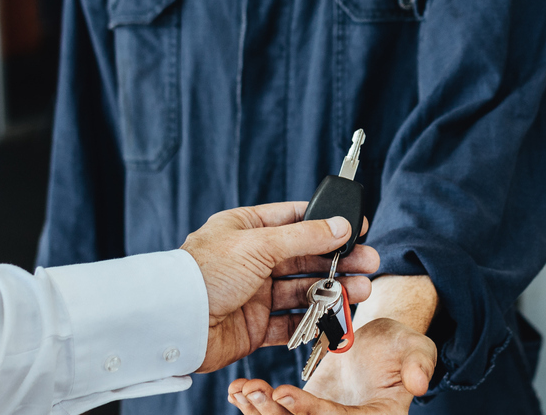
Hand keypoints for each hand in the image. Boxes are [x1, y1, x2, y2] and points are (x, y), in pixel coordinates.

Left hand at [180, 202, 378, 372]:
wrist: (175, 322)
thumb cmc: (205, 273)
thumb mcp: (259, 244)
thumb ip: (304, 236)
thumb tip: (341, 225)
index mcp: (246, 229)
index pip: (294, 219)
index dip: (326, 222)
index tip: (357, 226)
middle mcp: (251, 260)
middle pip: (305, 257)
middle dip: (338, 260)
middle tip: (369, 262)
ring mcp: (254, 294)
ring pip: (302, 290)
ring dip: (333, 290)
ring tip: (361, 291)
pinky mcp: (255, 326)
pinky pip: (292, 322)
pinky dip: (315, 320)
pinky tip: (336, 316)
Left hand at [223, 318, 436, 414]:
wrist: (379, 342)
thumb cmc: (400, 345)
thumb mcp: (415, 347)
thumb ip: (419, 363)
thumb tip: (418, 384)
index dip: (312, 412)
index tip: (284, 392)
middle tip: (256, 391)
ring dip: (259, 412)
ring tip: (242, 388)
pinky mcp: (302, 413)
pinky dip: (253, 405)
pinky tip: (236, 389)